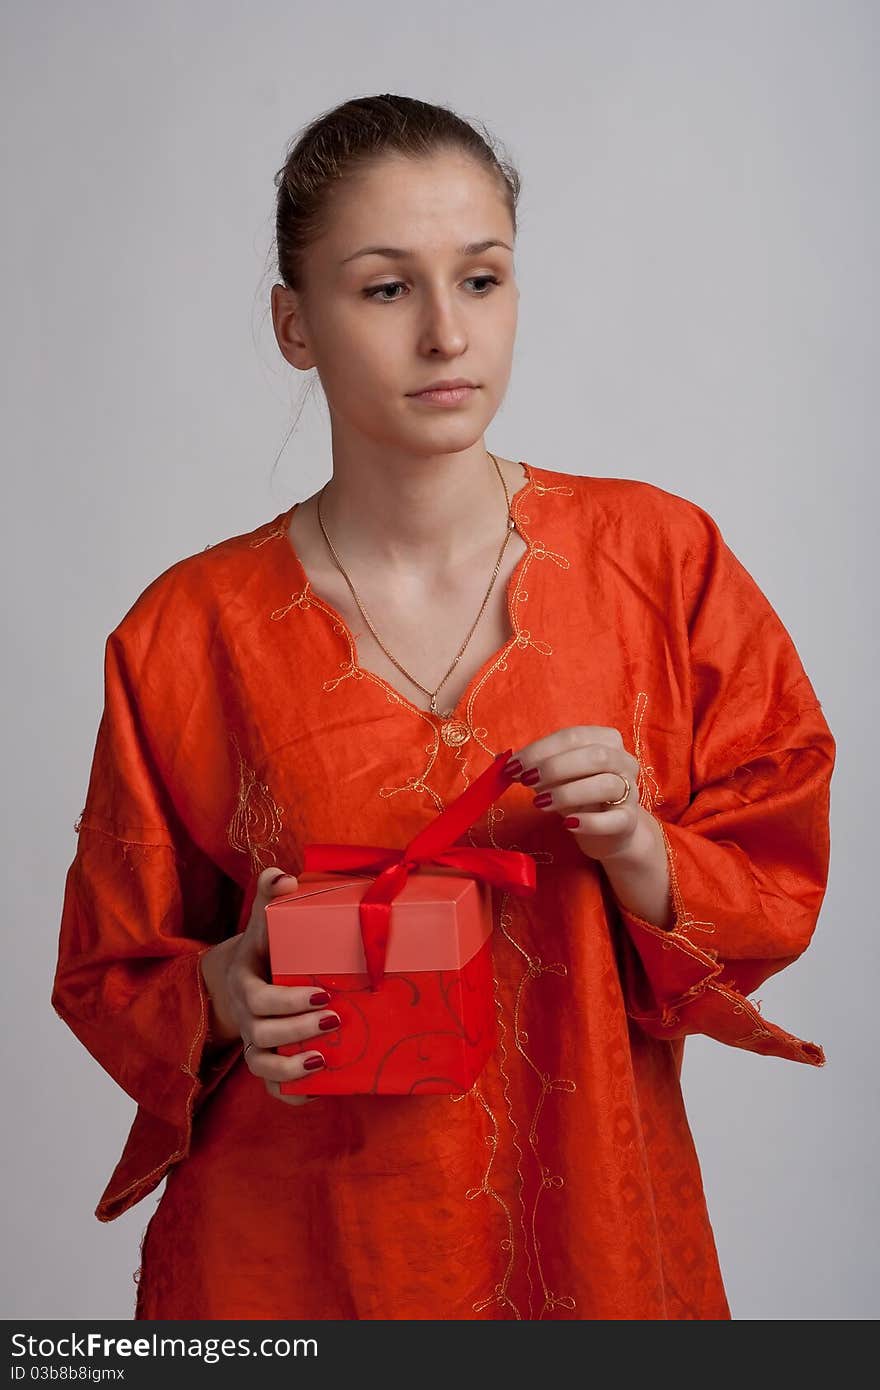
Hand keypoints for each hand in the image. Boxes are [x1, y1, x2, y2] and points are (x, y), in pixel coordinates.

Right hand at [199, 866, 339, 1107]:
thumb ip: (270, 897)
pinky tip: (318, 1090)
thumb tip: (284, 878)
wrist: (247, 973)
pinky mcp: (268, 1058)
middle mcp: (247, 1016)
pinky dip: (290, 1094)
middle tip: (335, 1018)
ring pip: (260, 1065)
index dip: (287, 1002)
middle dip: (297, 1031)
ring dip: (291, 1067)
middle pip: (261, 1035)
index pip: (258, 999)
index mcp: (246, 983)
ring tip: (325, 1058)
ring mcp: (255, 1040)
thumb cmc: (266, 946)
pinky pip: (271, 1087)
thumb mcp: (265, 921)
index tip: (323, 992)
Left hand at [504, 725, 645, 863]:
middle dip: (554, 767)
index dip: (541, 749)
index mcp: (606, 740)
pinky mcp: (628, 822)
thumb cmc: (581, 796)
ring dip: (567, 792)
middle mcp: (624, 761)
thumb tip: (502, 760)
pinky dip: (589, 822)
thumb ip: (536, 766)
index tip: (514, 765)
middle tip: (525, 780)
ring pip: (605, 784)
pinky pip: (613, 820)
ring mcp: (630, 792)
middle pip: (594, 756)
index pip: (573, 737)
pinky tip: (568, 824)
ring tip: (540, 803)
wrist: (612, 830)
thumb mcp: (557, 778)